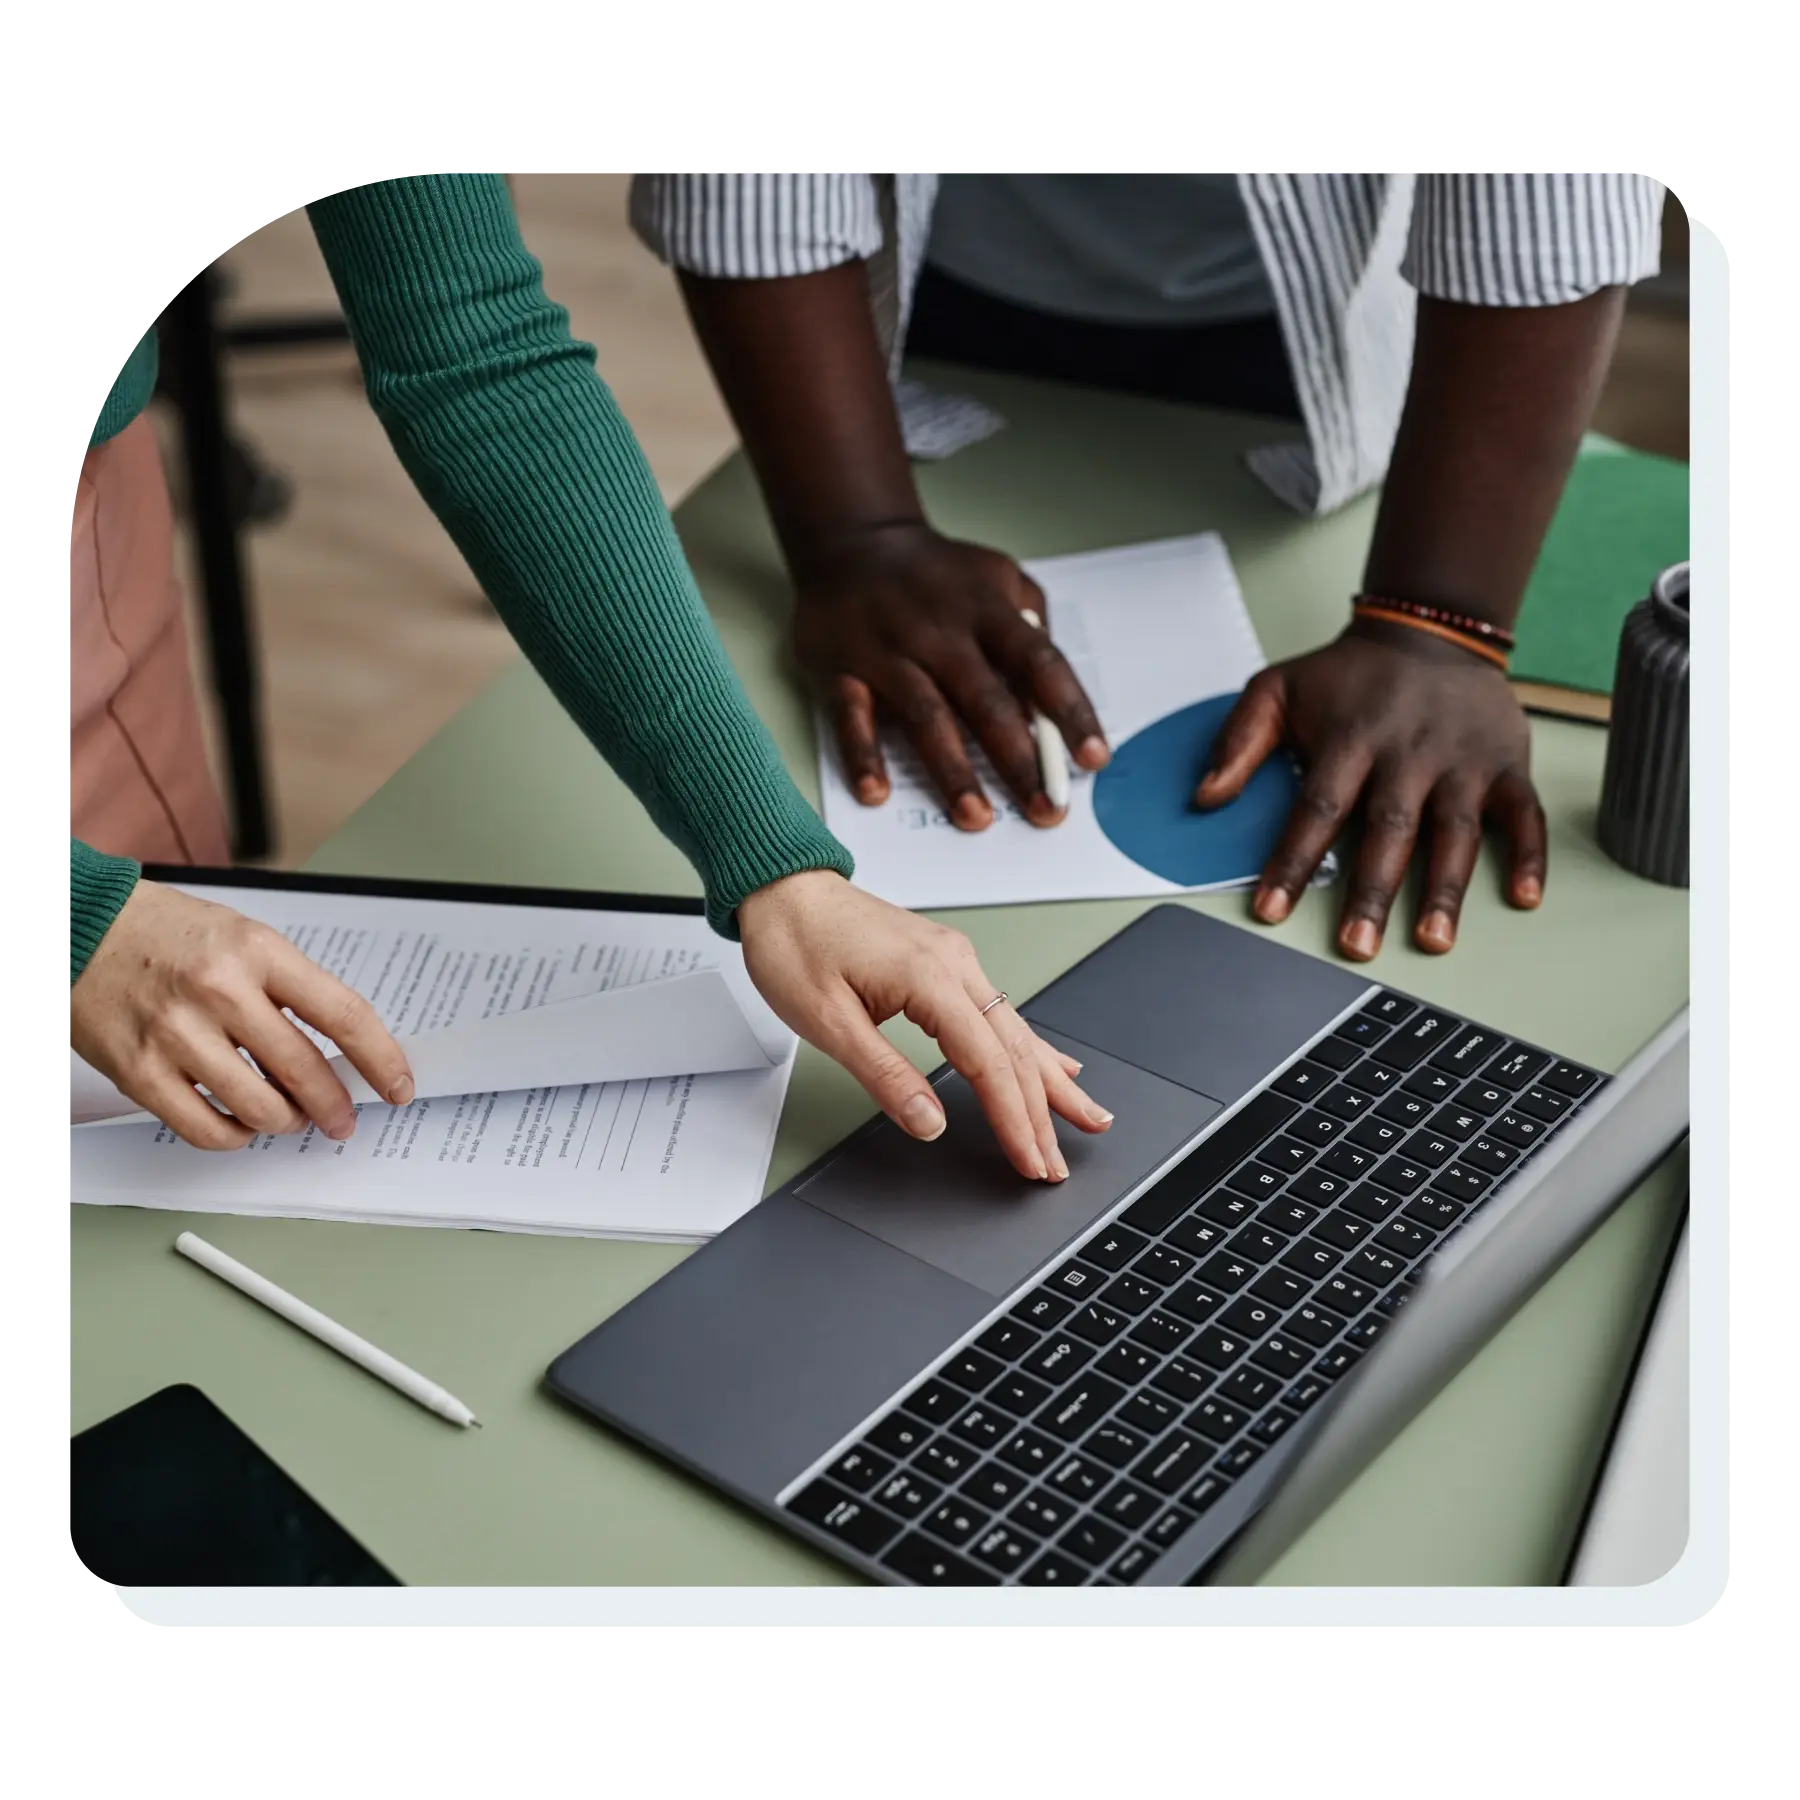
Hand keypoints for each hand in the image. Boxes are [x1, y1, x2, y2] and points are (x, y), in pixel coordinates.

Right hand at [68, 880, 414, 1149]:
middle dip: (335, 1107)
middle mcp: (220, 991)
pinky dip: (234, 1136)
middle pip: (304, 1070)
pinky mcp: (141, 1072)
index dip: (380, 1059)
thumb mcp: (246, 939)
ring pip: (259, 1108)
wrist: (86, 929)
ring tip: (286, 1115)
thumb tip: (343, 1050)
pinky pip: (205, 1129)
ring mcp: (177, 1034)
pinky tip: (239, 1123)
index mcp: (258, 952)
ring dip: (285, 1122)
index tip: (397, 1084)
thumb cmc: (171, 935)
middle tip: (342, 1120)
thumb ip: (293, 990)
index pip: (343, 1014)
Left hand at [737, 870, 1112, 1180]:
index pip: (989, 1063)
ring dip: (1048, 1082)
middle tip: (1056, 1164)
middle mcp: (954, 963)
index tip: (1030, 1160)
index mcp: (929, 976)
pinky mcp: (945, 963)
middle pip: (1014, 1050)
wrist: (784, 889)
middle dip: (1041, 1112)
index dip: (1014, 1119)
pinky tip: (1055, 1065)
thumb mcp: (827, 1021)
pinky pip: (999, 1013)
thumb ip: (885, 1075)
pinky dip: (1029, 1047)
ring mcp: (954, 959)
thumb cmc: (795, 942)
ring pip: (1015, 1031)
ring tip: (1087, 1118)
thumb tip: (929, 1122)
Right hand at [793, 523, 1109, 828]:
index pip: (1039, 663)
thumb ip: (1031, 629)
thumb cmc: (939, 574)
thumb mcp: (999, 577)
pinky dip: (862, 755)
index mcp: (986, 609)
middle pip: (986, 701)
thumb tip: (1053, 701)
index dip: (1069, 711)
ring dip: (952, 770)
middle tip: (1044, 810)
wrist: (853, 540)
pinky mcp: (839, 668)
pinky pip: (850, 717)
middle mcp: (939, 630)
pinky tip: (877, 792)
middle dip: (1019, 761)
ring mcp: (887, 649)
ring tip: (977, 818)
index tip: (1092, 758)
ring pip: (924, 716)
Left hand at [1194, 620, 1545, 959]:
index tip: (1271, 909)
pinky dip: (1530, 855)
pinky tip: (1525, 898)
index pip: (1317, 808)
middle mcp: (1409, 753)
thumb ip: (1239, 741)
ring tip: (1434, 939)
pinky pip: (1524, 814)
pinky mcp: (1507, 764)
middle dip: (1372, 892)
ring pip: (1456, 832)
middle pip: (1389, 830)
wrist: (1429, 628)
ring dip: (1446, 888)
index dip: (1292, 861)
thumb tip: (1204, 796)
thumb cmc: (1349, 674)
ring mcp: (1462, 762)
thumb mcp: (1278, 689)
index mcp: (1352, 738)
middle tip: (1357, 946)